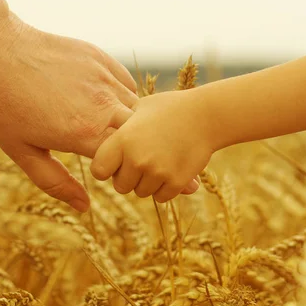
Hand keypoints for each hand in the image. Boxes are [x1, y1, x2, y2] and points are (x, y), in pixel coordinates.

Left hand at [0, 13, 137, 212]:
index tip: (100, 169)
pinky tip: (100, 100)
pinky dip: (122, 97)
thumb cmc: (3, 106)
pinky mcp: (102, 59)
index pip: (125, 163)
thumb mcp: (23, 152)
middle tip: (105, 147)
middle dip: (130, 147)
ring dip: (128, 121)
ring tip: (101, 122)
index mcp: (85, 133)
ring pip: (138, 108)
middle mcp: (103, 105)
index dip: (117, 171)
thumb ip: (56, 183)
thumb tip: (84, 207)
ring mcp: (105, 79)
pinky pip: (127, 84)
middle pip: (140, 136)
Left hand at [90, 90, 213, 202]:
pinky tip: (172, 169)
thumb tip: (104, 130)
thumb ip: (121, 123)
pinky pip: (161, 197)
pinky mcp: (175, 182)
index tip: (116, 163)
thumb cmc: (171, 108)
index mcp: (123, 139)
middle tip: (142, 162)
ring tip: (160, 161)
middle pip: (120, 186)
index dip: (106, 168)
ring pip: (141, 192)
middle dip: (129, 178)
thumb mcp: (141, 107)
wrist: (207, 115)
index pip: (98, 171)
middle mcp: (137, 158)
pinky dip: (165, 188)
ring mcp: (157, 172)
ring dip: (148, 183)